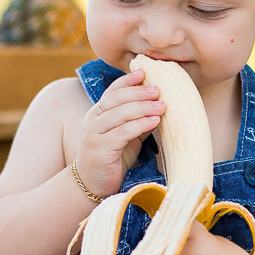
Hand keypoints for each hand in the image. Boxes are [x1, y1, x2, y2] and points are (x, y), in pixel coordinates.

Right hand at [74, 68, 164, 198]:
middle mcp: (93, 120)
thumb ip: (137, 121)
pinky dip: (139, 125)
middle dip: (138, 92)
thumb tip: (159, 106)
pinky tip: (154, 121)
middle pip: (116, 100)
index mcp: (98, 113)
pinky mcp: (100, 148)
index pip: (112, 91)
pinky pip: (122, 132)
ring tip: (162, 105)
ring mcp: (94, 134)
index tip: (143, 71)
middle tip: (158, 89)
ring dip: (142, 108)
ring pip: (119, 114)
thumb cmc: (112, 158)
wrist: (93, 184)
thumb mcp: (127, 137)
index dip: (127, 81)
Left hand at [154, 222, 253, 254]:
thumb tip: (173, 229)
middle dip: (155, 238)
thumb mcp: (218, 242)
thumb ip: (194, 237)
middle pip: (160, 245)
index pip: (176, 224)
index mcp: (202, 244)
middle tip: (153, 234)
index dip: (169, 219)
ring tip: (148, 254)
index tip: (164, 215)